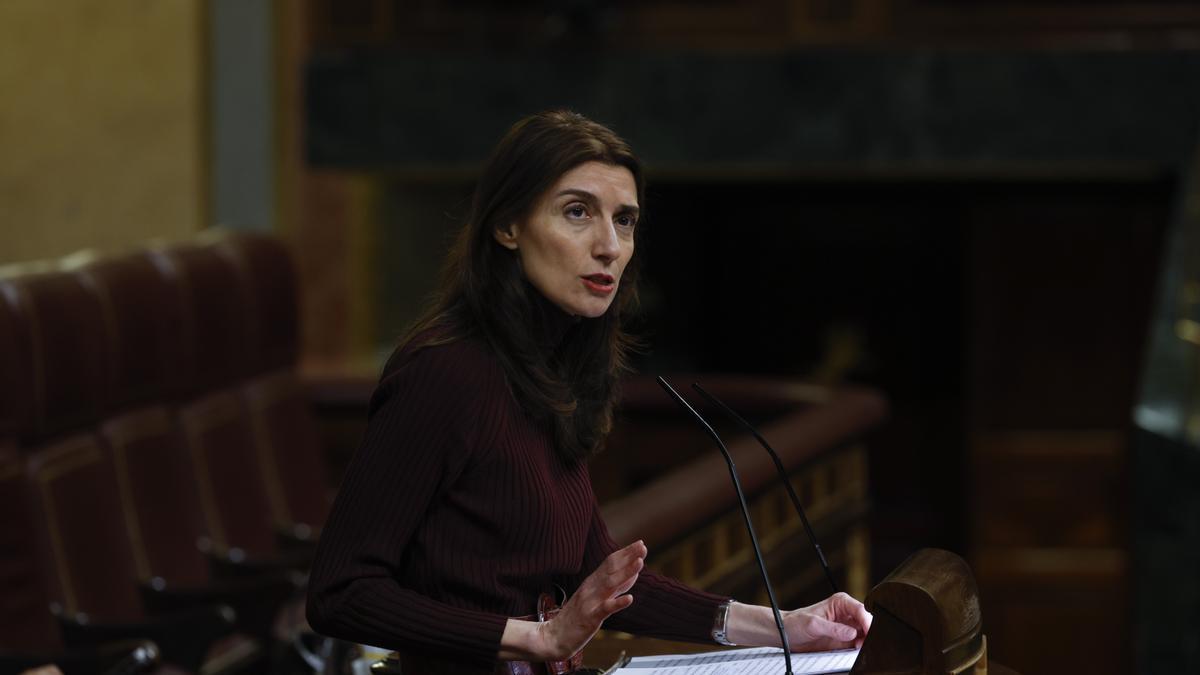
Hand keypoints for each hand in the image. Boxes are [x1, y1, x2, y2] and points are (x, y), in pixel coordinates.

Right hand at [500, 540, 644, 660]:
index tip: (640, 543)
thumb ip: (614, 586)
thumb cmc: (576, 617)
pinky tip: (630, 598)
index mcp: (592, 582)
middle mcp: (591, 588)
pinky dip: (618, 602)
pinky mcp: (590, 618)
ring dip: (626, 572)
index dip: (625, 553)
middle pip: (611, 569)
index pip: (610, 563)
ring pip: (610, 584)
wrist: (555, 636)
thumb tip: (633, 573)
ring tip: (640, 562)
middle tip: (643, 546)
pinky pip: (605, 609)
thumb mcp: (595, 596)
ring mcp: (590, 602)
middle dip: (628, 557)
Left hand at [783, 592, 871, 650]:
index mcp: (840, 602)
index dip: (867, 621)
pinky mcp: (844, 640)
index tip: (869, 633)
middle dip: (869, 632)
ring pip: (865, 634)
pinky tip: (857, 651)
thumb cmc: (796, 623)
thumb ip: (834, 629)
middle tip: (866, 643)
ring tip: (860, 648)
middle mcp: (846, 613)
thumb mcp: (813, 625)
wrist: (786, 634)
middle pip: (866, 622)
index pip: (861, 609)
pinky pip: (858, 644)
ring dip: (866, 641)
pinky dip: (860, 648)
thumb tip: (852, 633)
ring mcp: (846, 627)